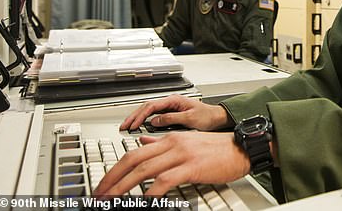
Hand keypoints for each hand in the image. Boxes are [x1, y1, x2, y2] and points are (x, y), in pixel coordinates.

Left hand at [94, 132, 250, 196]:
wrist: (242, 149)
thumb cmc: (219, 150)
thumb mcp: (188, 142)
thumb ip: (163, 143)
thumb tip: (144, 141)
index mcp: (170, 138)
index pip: (134, 152)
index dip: (115, 169)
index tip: (104, 184)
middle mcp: (173, 143)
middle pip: (133, 160)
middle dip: (112, 179)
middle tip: (99, 195)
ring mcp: (182, 154)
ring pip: (144, 170)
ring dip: (124, 187)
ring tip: (112, 201)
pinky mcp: (192, 166)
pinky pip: (165, 180)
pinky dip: (151, 193)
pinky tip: (144, 202)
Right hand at [120, 94, 231, 131]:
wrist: (218, 118)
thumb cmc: (208, 116)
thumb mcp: (190, 118)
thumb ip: (172, 118)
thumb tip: (155, 121)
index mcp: (175, 100)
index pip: (152, 105)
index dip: (140, 115)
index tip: (133, 125)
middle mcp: (171, 102)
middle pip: (147, 107)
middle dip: (134, 116)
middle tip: (124, 126)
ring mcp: (171, 108)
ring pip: (149, 111)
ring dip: (138, 118)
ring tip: (127, 127)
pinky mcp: (171, 114)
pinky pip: (154, 116)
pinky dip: (145, 121)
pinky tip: (140, 127)